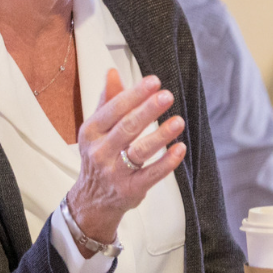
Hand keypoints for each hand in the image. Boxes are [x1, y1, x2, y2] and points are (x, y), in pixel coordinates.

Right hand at [65, 69, 187, 245]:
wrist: (91, 200)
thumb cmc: (99, 155)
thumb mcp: (97, 129)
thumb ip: (108, 101)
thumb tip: (112, 72)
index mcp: (91, 132)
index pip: (113, 110)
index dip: (134, 95)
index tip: (153, 81)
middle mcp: (100, 151)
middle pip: (126, 128)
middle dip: (147, 111)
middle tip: (167, 96)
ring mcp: (115, 172)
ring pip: (139, 151)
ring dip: (160, 136)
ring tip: (178, 121)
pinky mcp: (131, 189)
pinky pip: (151, 175)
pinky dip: (167, 162)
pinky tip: (180, 149)